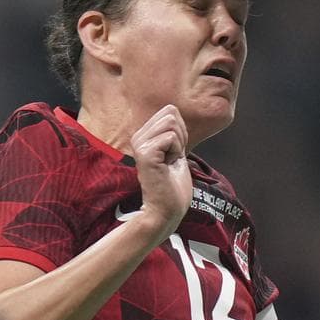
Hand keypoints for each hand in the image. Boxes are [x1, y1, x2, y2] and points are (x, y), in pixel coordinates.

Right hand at [128, 105, 192, 238]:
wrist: (167, 209)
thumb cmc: (173, 185)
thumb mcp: (175, 151)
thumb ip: (172, 132)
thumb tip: (173, 110)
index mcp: (143, 135)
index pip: (170, 111)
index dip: (181, 131)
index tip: (174, 153)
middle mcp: (137, 137)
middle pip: (171, 114)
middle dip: (181, 136)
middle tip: (172, 159)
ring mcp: (139, 144)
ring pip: (171, 123)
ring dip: (178, 145)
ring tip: (169, 163)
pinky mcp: (145, 153)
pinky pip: (171, 138)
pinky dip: (176, 153)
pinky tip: (167, 167)